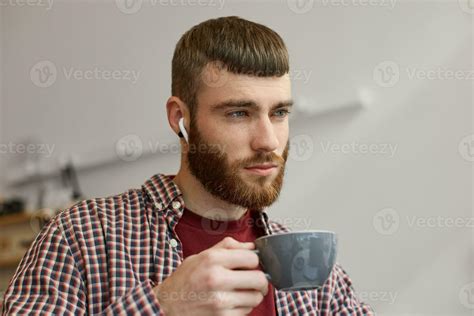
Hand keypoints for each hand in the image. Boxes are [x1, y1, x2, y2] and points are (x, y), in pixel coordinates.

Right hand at [153, 237, 267, 315]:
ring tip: (243, 291)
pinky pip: (246, 311)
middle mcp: (217, 279)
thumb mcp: (201, 256)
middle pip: (259, 279)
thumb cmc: (185, 279)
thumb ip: (227, 247)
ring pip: (256, 297)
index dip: (255, 261)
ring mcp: (220, 301)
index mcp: (213, 260)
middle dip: (261, 280)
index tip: (251, 265)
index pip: (252, 258)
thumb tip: (252, 247)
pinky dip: (244, 307)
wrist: (167, 305)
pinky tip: (233, 302)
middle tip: (256, 280)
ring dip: (253, 295)